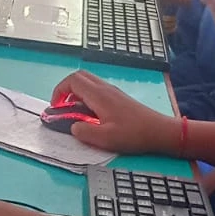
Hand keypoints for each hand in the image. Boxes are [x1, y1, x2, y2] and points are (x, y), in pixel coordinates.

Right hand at [47, 70, 177, 153]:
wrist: (158, 130)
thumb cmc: (133, 134)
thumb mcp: (105, 139)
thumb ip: (84, 132)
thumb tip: (73, 127)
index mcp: (99, 95)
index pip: (72, 81)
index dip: (59, 91)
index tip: (56, 107)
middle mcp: (105, 88)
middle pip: (79, 76)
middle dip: (65, 89)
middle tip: (62, 107)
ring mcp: (112, 91)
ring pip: (88, 82)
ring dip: (76, 93)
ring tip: (75, 113)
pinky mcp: (118, 97)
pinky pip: (96, 89)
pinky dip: (86, 97)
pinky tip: (90, 115)